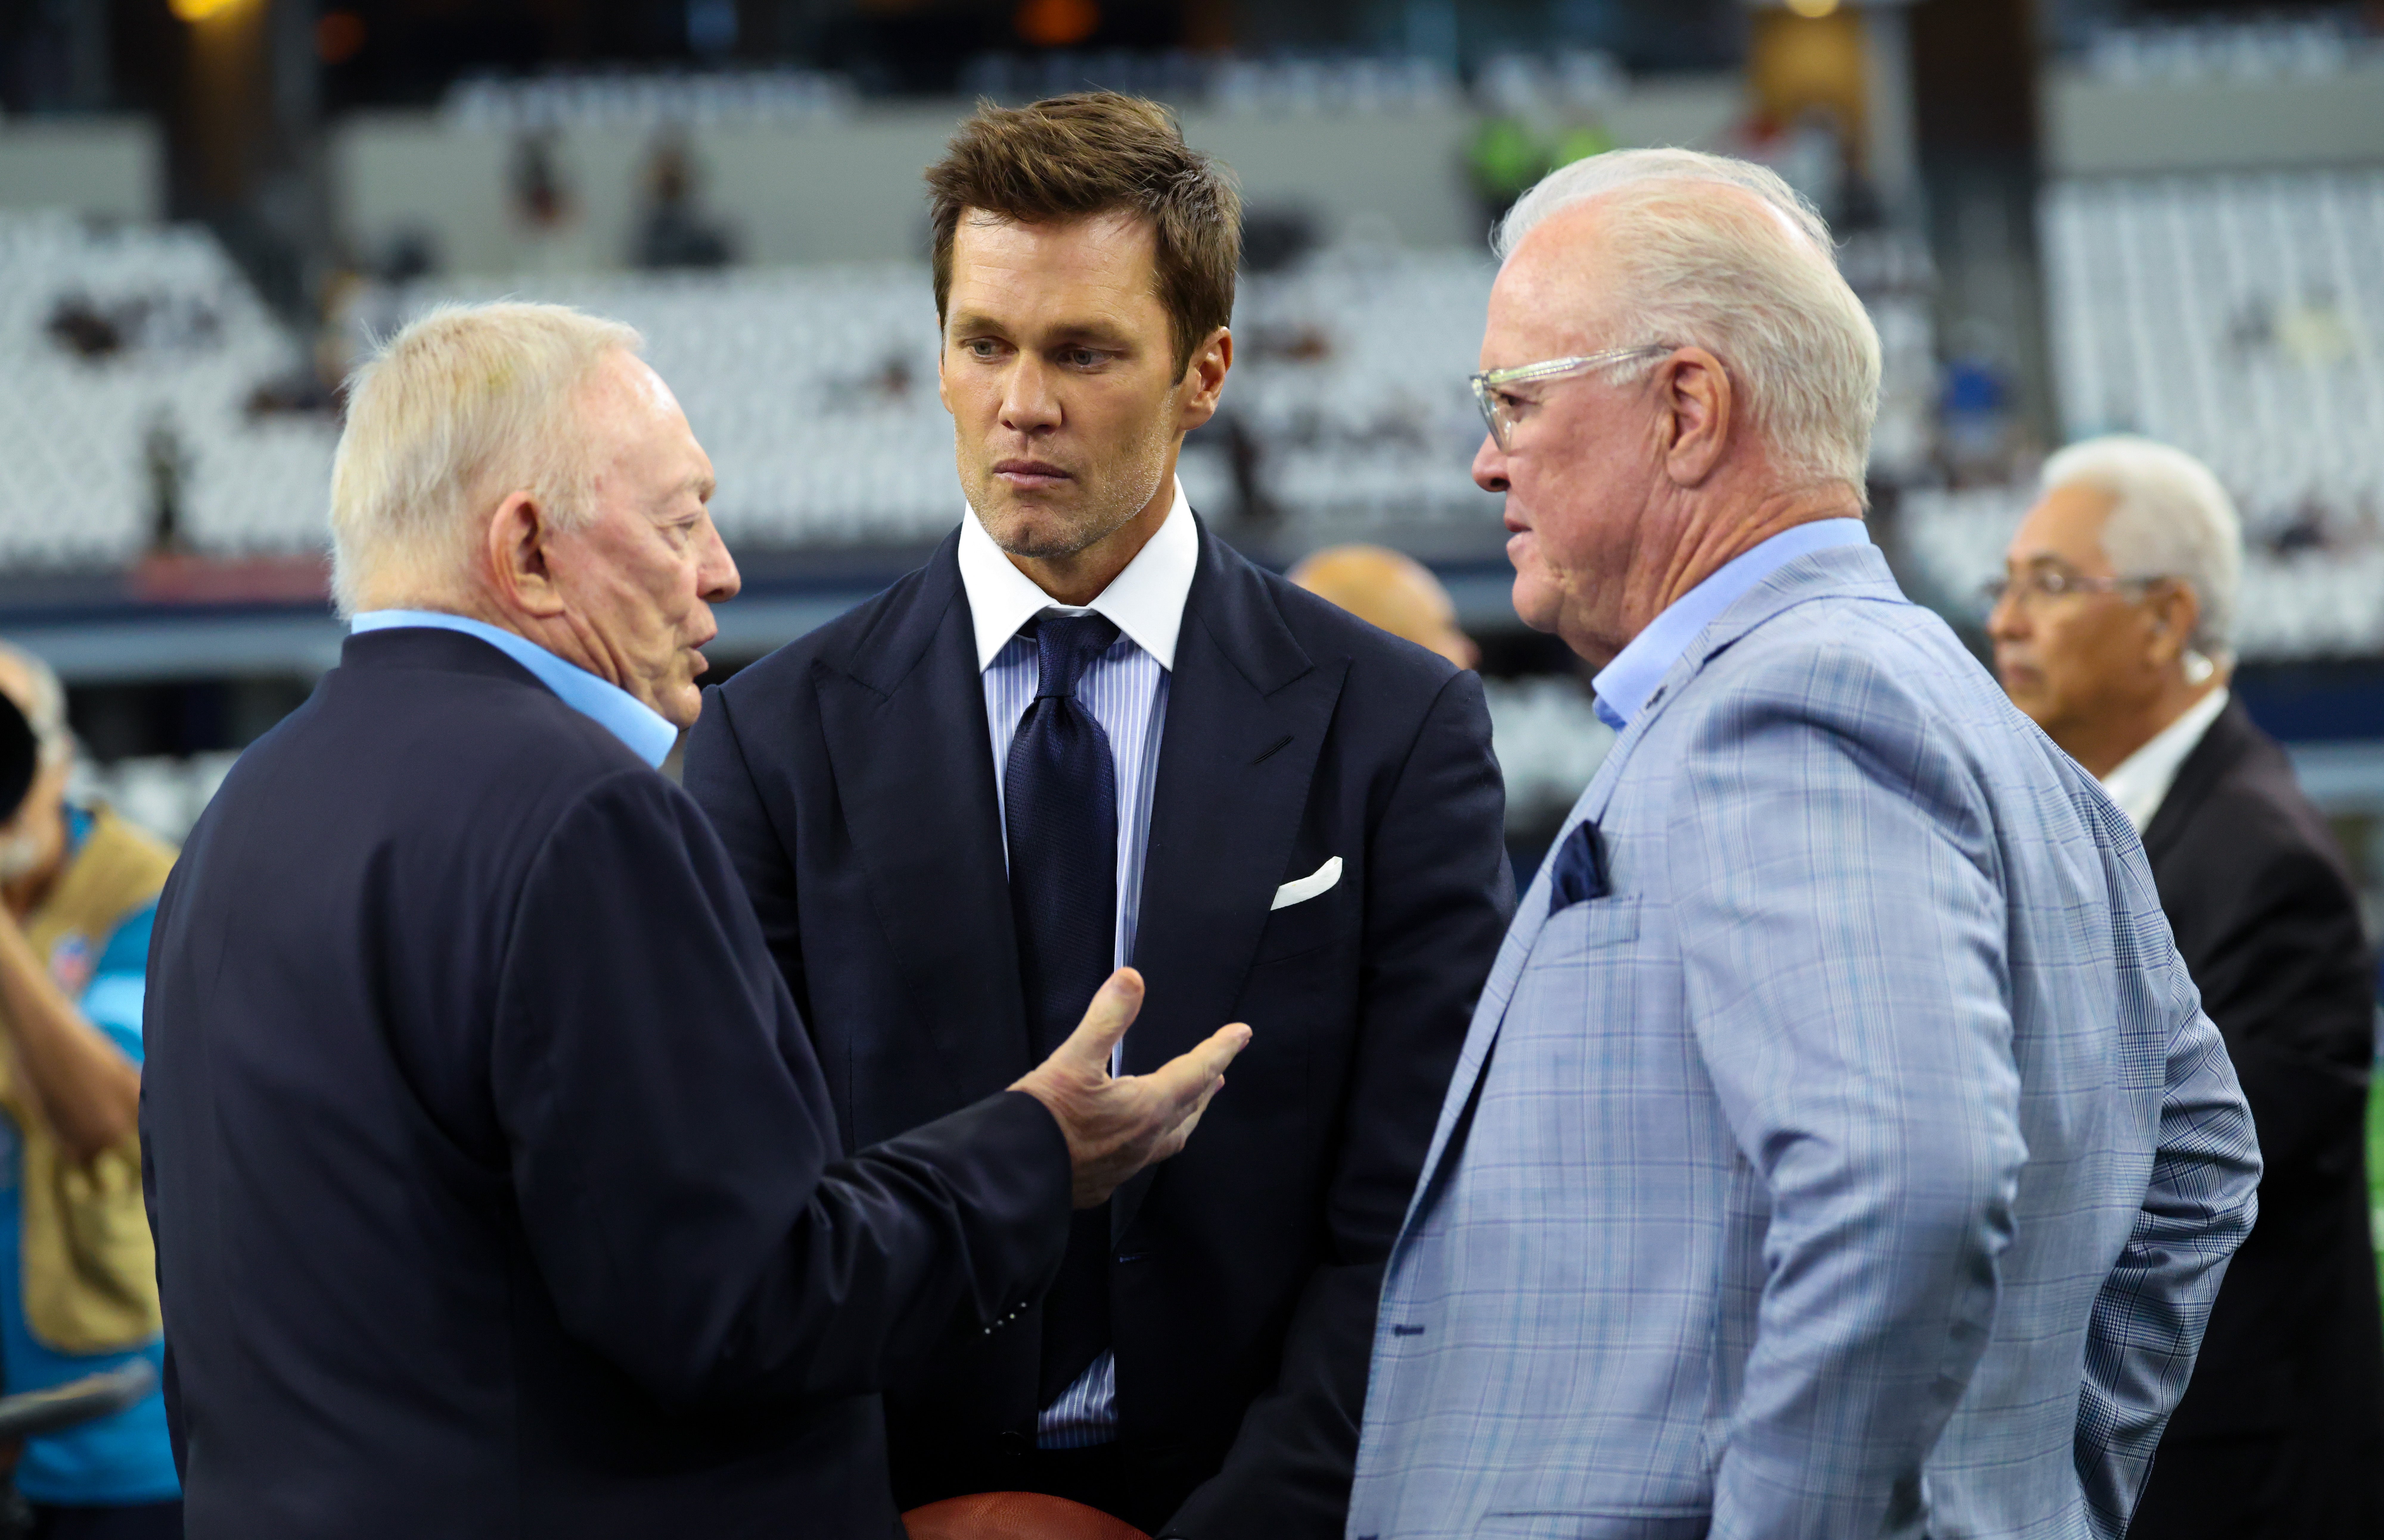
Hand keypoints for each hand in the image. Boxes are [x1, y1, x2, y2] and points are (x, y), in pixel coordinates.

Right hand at [1010, 968, 1250, 1207]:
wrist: (1009, 1178)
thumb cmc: (1042, 1117)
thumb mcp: (1072, 1059)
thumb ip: (1106, 1018)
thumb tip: (1132, 978)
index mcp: (1147, 1108)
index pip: (1197, 1072)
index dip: (1221, 1049)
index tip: (1242, 1033)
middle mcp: (1146, 1140)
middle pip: (1191, 1107)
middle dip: (1208, 1083)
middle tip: (1221, 1066)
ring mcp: (1127, 1165)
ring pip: (1172, 1136)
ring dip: (1187, 1113)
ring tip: (1193, 1101)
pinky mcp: (1104, 1182)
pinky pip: (1145, 1156)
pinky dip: (1156, 1137)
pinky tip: (1140, 1136)